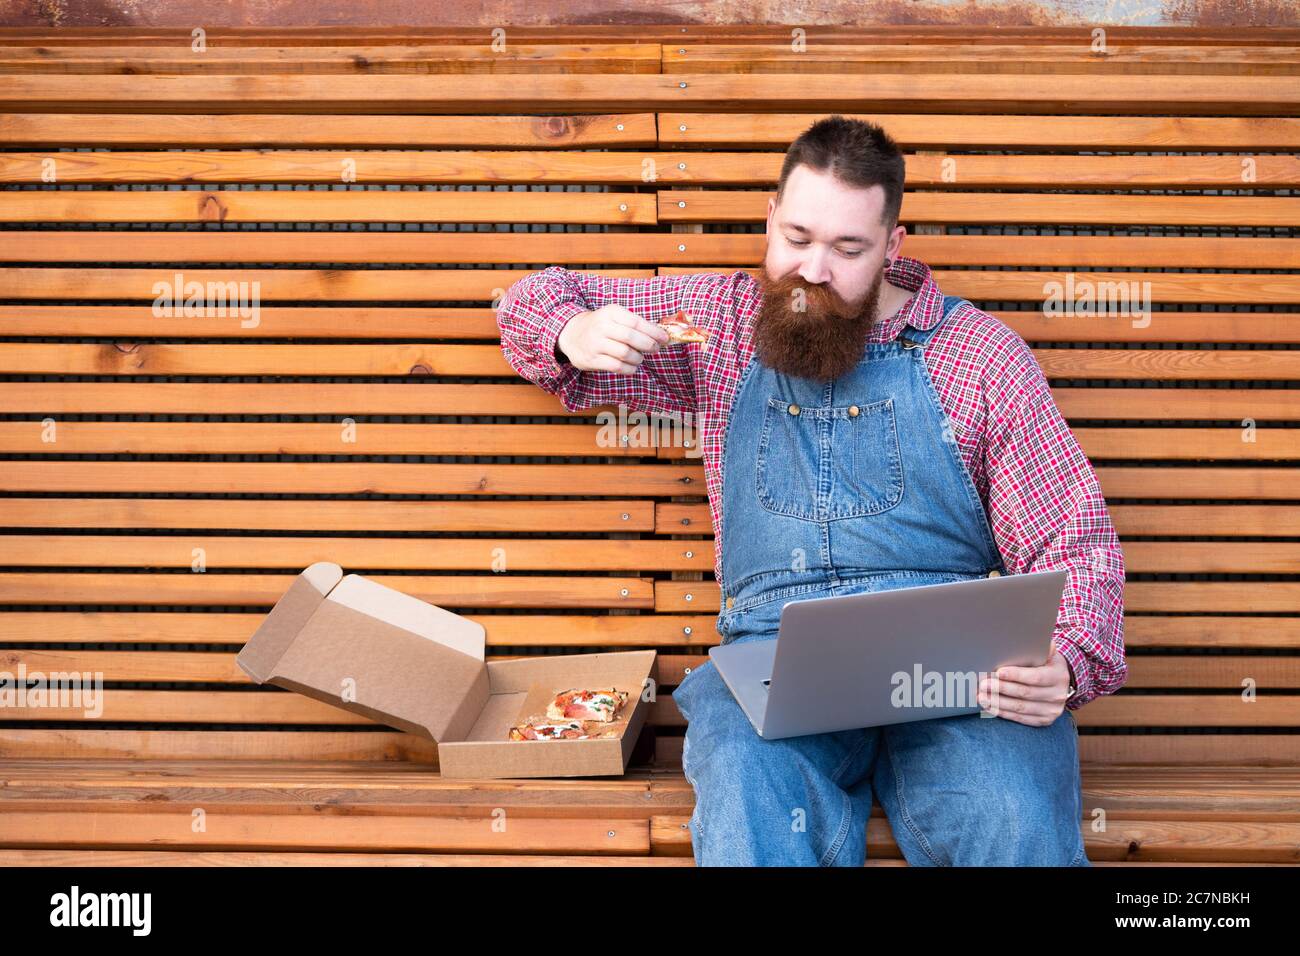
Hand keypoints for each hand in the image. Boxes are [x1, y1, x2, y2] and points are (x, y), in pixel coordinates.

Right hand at [556, 304, 670, 374]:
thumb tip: (660, 335)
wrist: (571, 334)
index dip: (653, 331)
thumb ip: (635, 324)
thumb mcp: (615, 317)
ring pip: (625, 353)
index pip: (636, 322)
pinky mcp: (592, 360)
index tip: (664, 338)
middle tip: (655, 349)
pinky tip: (632, 366)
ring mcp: (596, 344)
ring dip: (638, 358)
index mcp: (611, 313)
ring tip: (640, 358)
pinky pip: (617, 366)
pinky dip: (629, 368)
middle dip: (648, 345)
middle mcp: (602, 327)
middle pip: (631, 338)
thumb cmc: (601, 326)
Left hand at [978, 639, 1071, 726]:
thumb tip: (1033, 636)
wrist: (1059, 683)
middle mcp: (1057, 695)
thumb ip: (1041, 646)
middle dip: (1002, 689)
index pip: (1036, 677)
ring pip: (1021, 708)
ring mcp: (1051, 710)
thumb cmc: (1046, 664)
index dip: (1016, 675)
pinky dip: (1003, 712)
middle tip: (983, 684)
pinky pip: (1020, 719)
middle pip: (1025, 693)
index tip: (998, 672)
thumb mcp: (1048, 653)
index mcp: (1059, 676)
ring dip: (998, 703)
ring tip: (981, 696)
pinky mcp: (1043, 721)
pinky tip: (989, 706)